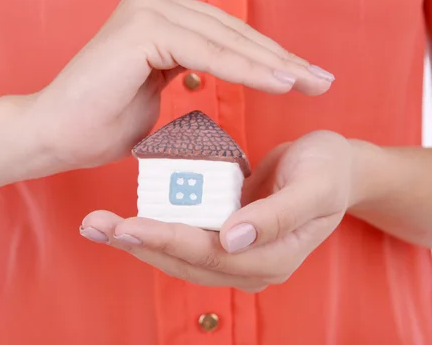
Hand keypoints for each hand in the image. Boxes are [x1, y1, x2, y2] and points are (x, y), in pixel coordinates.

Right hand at [23, 0, 333, 172]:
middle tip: (321, 80)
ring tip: (310, 84)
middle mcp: (153, 0)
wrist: (53, 135)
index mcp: (157, 12)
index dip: (267, 58)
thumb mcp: (155, 90)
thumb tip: (214, 69)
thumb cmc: (100, 120)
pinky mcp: (143, 28)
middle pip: (232, 32)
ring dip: (273, 65)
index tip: (303, 78)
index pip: (225, 34)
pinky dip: (246, 70)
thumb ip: (184, 69)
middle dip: (281, 60)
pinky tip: (281, 83)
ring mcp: (147, 9)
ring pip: (226, 40)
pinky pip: (208, 52)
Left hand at [80, 131, 357, 291]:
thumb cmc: (329, 171)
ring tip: (96, 224)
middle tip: (94, 225)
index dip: (168, 240)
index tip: (128, 224)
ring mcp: (236, 251)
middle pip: (184, 260)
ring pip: (177, 252)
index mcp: (271, 259)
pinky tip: (124, 216)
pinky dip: (154, 226)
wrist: (337, 167)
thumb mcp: (314, 186)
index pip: (210, 255)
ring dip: (137, 239)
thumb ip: (276, 216)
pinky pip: (184, 233)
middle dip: (138, 244)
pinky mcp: (225, 232)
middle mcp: (249, 264)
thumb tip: (232, 238)